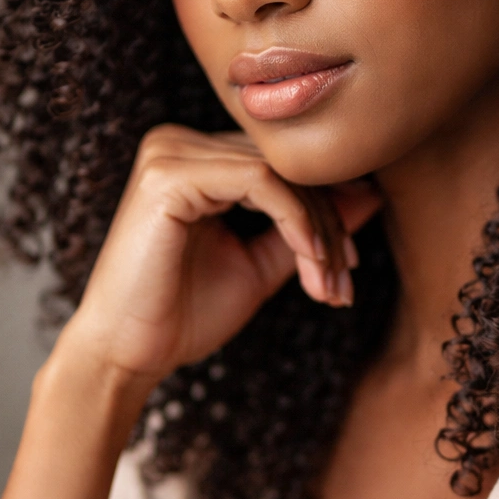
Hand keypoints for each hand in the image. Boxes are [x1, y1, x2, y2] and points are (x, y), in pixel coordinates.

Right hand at [58, 125, 381, 383]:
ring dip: (318, 231)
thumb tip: (371, 195)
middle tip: (346, 282)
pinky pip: (260, 181)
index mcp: (195, 159)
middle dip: (329, 226)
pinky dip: (296, 221)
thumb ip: (306, 229)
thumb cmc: (182, 315)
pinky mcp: (169, 173)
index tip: (350, 265)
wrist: (126, 356)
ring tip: (330, 284)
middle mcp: (179, 143)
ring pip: (279, 173)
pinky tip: (310, 262)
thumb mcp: (259, 266)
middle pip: (284, 167)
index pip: (281, 166)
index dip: (328, 210)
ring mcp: (170, 152)